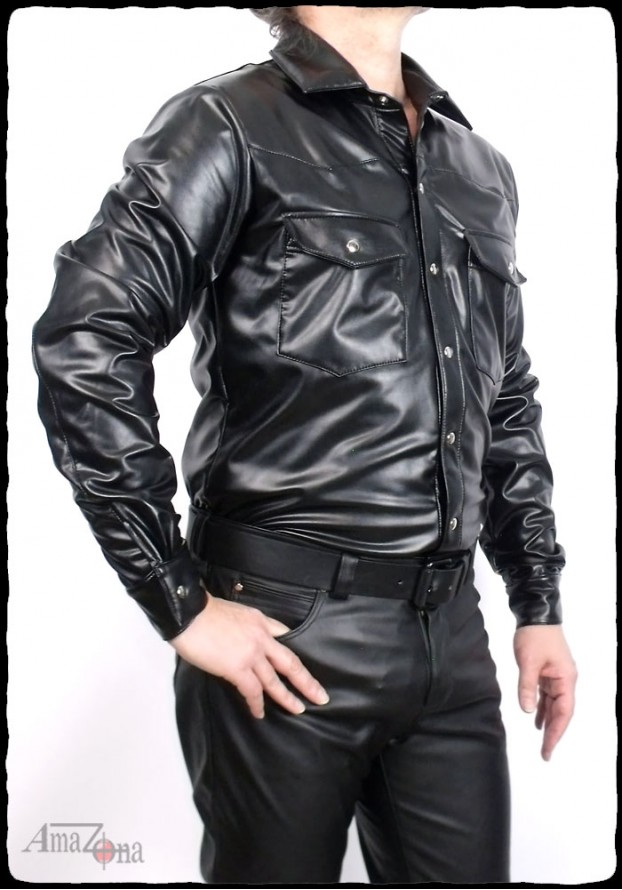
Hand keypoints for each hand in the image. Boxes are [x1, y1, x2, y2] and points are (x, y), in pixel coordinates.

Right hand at [170, 594, 329, 718]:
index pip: (285, 637)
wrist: (188, 613)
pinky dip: (256, 704)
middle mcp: (261, 637)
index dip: (294, 652)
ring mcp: (251, 653)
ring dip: (287, 697)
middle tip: (320, 696)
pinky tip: (259, 713)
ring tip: (297, 709)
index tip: (304, 665)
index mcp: (260, 621)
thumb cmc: (202, 611)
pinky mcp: (237, 668)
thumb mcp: (234, 612)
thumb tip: (240, 642)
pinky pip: (252, 691)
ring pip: (275, 680)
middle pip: (291, 662)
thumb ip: (243, 628)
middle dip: (307, 681)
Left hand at [513, 624, 576, 760]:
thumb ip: (527, 687)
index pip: (564, 712)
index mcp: (566, 679)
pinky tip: (536, 719)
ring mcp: (557, 676)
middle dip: (554, 732)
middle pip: (561, 712)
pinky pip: (547, 695)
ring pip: (554, 705)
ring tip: (542, 742)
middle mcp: (565, 680)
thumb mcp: (528, 662)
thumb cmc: (535, 636)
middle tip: (545, 753)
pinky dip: (542, 707)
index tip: (548, 749)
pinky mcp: (548, 672)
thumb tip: (528, 711)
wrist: (536, 614)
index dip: (557, 732)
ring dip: (548, 721)